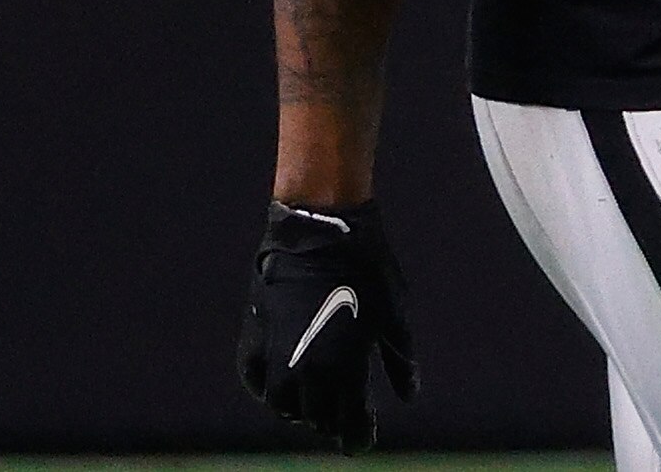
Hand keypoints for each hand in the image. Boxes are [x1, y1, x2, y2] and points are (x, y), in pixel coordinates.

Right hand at [237, 199, 416, 451]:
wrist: (323, 224)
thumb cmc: (367, 267)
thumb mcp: (395, 316)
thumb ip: (401, 361)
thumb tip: (407, 394)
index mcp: (346, 368)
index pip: (350, 426)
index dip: (359, 436)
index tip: (365, 435)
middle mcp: (308, 368)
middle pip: (317, 419)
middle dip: (332, 420)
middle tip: (344, 412)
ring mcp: (278, 351)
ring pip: (282, 405)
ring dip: (299, 408)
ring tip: (313, 398)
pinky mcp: (255, 331)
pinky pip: (253, 377)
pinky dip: (265, 387)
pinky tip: (280, 381)